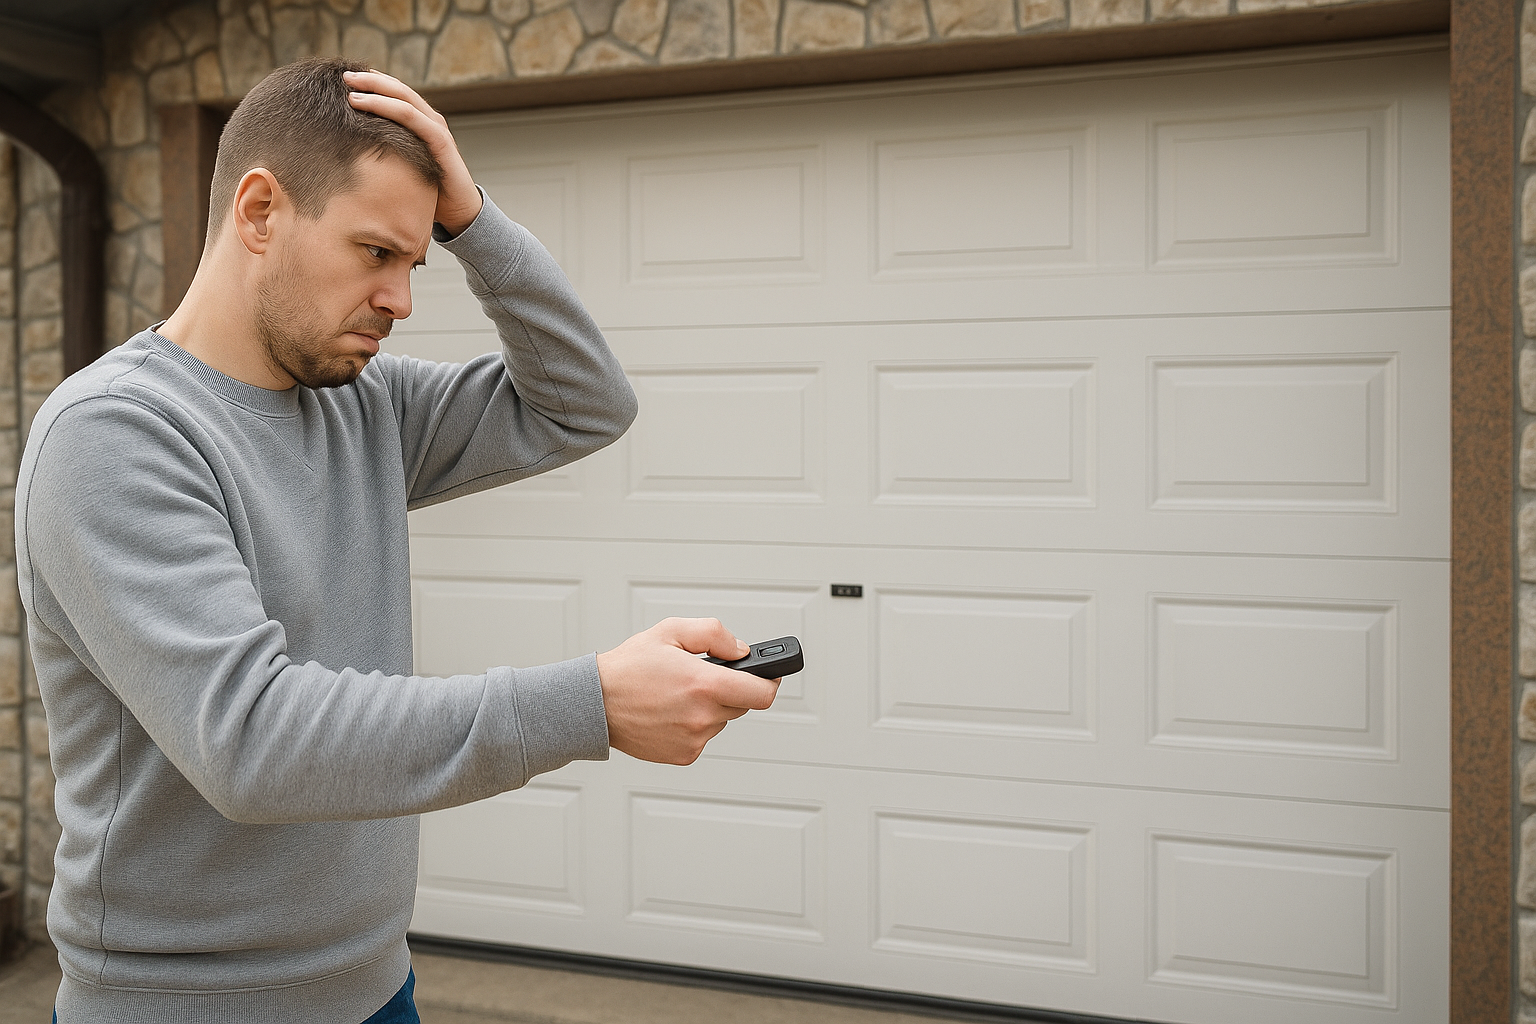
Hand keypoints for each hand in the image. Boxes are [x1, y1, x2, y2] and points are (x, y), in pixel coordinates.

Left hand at [342, 69, 482, 235]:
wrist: (459, 212)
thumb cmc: (429, 191)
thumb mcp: (403, 165)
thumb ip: (388, 151)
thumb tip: (353, 148)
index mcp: (422, 123)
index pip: (397, 94)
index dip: (374, 83)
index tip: (347, 79)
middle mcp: (431, 120)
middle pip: (399, 89)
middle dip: (371, 80)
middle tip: (345, 74)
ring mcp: (437, 128)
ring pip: (404, 98)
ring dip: (376, 89)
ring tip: (350, 86)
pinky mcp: (440, 141)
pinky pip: (411, 117)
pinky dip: (386, 107)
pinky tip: (365, 104)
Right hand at [596, 618, 779, 764]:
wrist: (594, 703)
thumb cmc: (628, 667)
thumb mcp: (671, 631)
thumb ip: (714, 634)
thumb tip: (741, 650)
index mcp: (704, 684)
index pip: (763, 693)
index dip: (771, 681)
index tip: (771, 675)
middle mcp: (702, 716)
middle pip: (743, 705)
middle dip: (732, 689)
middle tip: (705, 677)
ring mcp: (694, 739)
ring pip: (722, 720)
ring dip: (710, 707)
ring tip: (679, 693)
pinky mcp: (684, 755)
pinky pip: (703, 736)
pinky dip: (694, 724)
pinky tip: (671, 711)